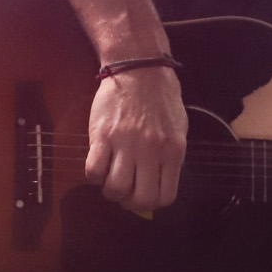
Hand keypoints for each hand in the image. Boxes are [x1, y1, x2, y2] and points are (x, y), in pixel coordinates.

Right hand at [85, 64, 187, 213]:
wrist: (139, 68)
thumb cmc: (161, 98)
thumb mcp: (178, 128)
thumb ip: (170, 157)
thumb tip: (160, 184)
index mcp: (173, 150)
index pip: (165, 197)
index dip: (152, 203)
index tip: (143, 194)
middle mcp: (151, 150)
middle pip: (140, 199)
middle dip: (130, 203)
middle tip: (125, 191)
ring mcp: (126, 143)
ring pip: (115, 188)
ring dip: (111, 191)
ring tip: (111, 178)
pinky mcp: (102, 135)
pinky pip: (93, 171)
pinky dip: (94, 176)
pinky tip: (99, 165)